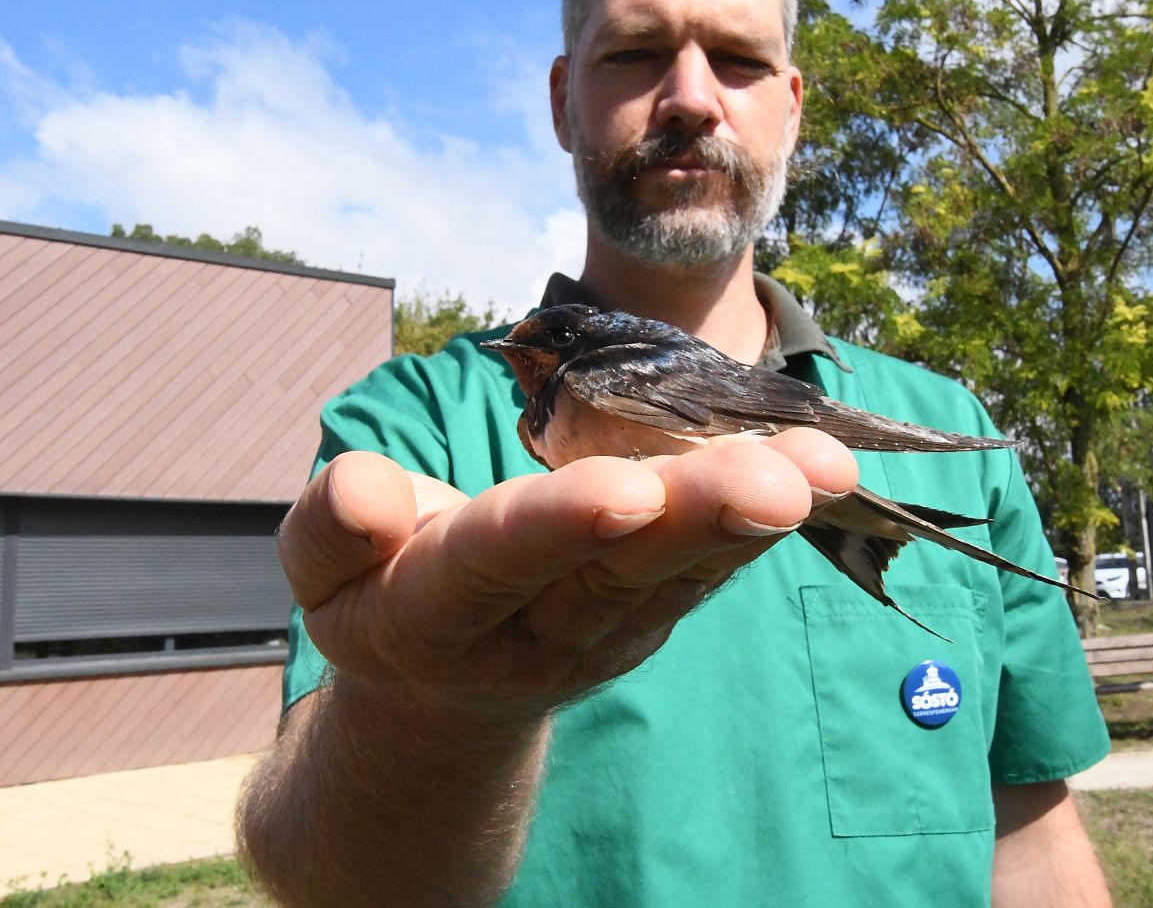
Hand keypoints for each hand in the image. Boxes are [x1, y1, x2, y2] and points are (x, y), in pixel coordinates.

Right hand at [276, 428, 857, 719]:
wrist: (441, 687)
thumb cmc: (379, 593)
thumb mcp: (325, 567)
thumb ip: (334, 527)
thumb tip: (368, 491)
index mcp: (438, 613)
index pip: (497, 562)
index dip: (555, 527)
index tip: (626, 491)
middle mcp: (535, 631)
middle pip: (618, 572)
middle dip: (696, 521)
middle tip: (776, 484)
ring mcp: (607, 630)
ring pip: (682, 570)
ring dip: (757, 520)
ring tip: (828, 466)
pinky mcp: (653, 613)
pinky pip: (710, 565)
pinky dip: (766, 523)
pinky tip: (826, 472)